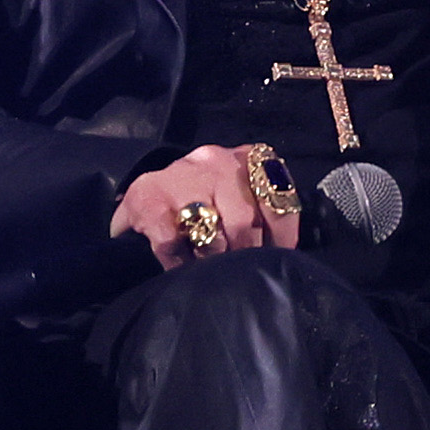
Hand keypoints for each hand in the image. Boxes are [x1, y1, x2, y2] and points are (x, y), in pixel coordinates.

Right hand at [112, 144, 300, 267]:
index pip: (277, 200)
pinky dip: (178, 262)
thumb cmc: (203, 199)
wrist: (146, 191)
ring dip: (211, 258)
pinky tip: (180, 264)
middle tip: (238, 270)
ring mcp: (180, 176)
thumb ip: (263, 214)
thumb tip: (282, 255)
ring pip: (209, 234)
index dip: (280, 238)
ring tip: (209, 266)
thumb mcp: (238, 196)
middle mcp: (215, 161)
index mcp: (246, 159)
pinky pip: (172, 244)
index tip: (275, 258)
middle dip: (243, 253)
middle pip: (243, 221)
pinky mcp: (147, 197)